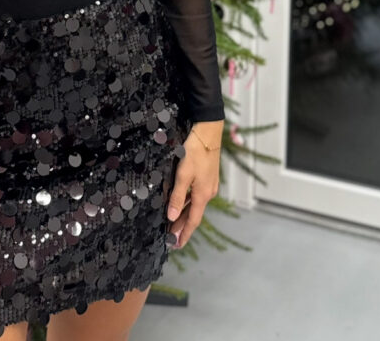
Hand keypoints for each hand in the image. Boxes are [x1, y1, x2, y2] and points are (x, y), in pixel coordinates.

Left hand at [166, 124, 221, 247]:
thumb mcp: (183, 175)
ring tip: (172, 224)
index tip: (176, 246)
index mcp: (203, 195)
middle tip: (170, 238)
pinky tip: (180, 203)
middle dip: (182, 227)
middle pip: (193, 215)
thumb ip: (177, 196)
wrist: (208, 133)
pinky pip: (196, 196)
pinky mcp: (207, 178)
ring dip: (184, 215)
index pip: (193, 221)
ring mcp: (209, 185)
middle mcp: (208, 193)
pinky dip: (187, 203)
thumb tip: (172, 217)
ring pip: (194, 205)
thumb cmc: (195, 152)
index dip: (184, 234)